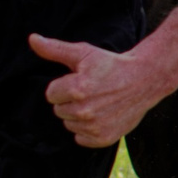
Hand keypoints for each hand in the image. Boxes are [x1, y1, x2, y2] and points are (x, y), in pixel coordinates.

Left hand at [29, 33, 175, 148]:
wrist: (145, 79)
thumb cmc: (112, 64)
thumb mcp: (84, 53)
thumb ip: (55, 49)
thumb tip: (32, 39)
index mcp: (77, 89)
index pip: (51, 94)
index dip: (64, 86)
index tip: (81, 81)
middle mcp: (85, 110)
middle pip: (59, 110)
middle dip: (70, 101)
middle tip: (91, 91)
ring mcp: (95, 126)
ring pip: (69, 124)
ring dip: (78, 115)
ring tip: (98, 103)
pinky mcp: (104, 138)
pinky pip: (80, 138)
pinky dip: (87, 130)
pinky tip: (101, 116)